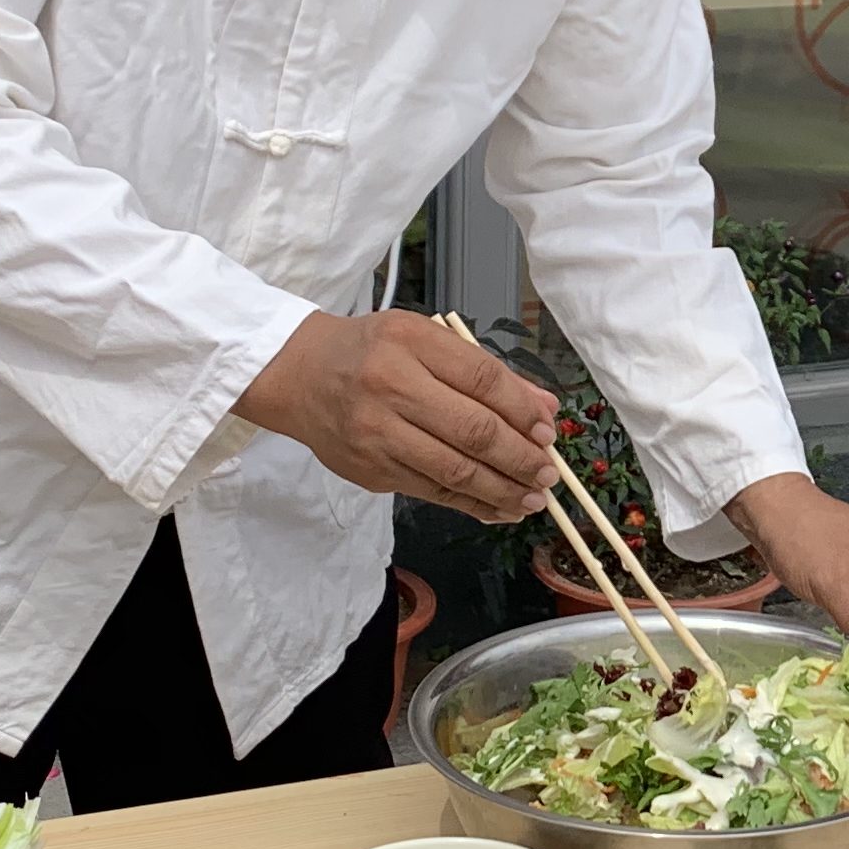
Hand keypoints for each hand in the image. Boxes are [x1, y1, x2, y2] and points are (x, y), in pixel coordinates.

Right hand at [234, 309, 557, 521]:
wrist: (299, 375)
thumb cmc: (372, 352)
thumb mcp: (426, 341)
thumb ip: (485, 373)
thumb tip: (544, 409)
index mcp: (410, 342)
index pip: (483, 380)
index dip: (523, 410)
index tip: (548, 431)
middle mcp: (390, 386)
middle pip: (473, 430)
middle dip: (521, 458)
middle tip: (549, 473)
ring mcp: (377, 433)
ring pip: (454, 469)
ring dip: (503, 489)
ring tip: (533, 498)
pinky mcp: (370, 470)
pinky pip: (432, 490)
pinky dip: (472, 503)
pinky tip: (500, 507)